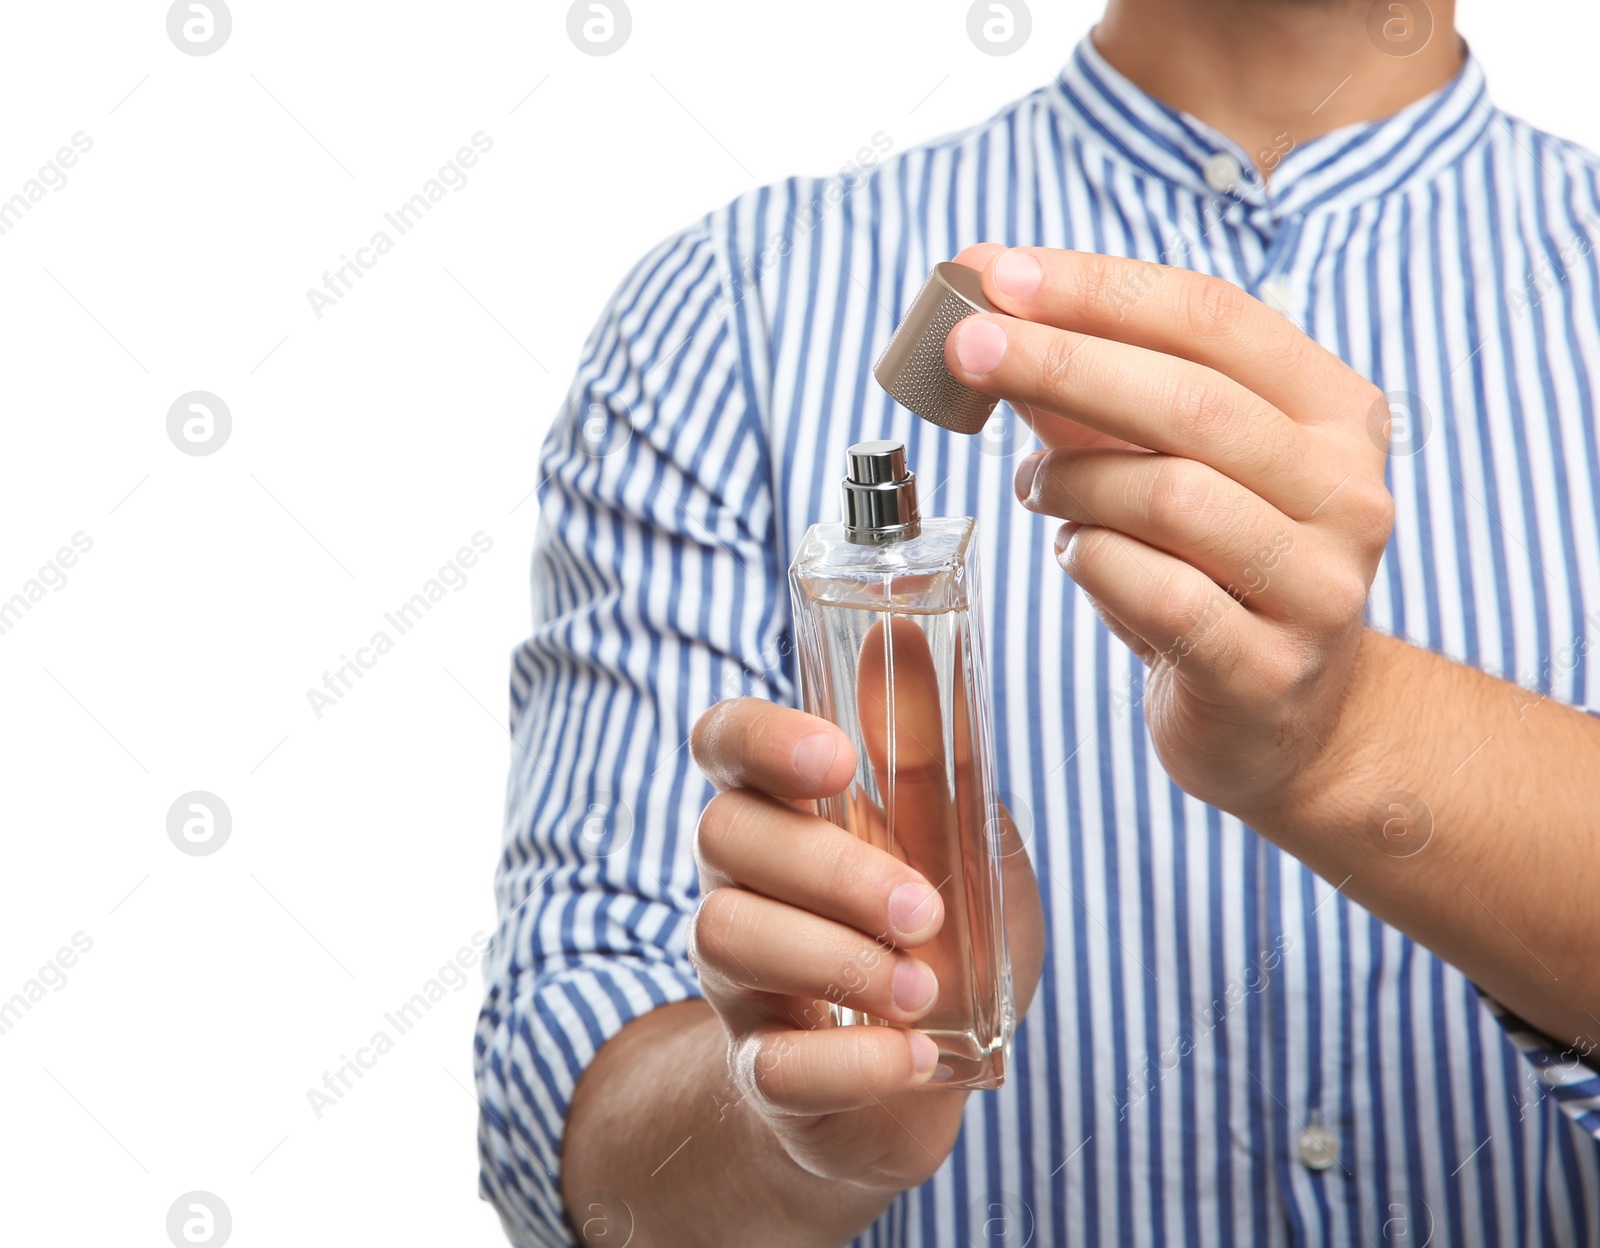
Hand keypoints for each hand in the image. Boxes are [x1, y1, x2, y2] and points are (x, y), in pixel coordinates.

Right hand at [688, 693, 1043, 1190]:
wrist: (917, 1076)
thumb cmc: (935, 936)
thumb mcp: (954, 838)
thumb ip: (929, 751)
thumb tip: (897, 635)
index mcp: (784, 811)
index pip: (723, 741)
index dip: (763, 740)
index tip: (837, 760)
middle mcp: (740, 883)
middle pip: (722, 835)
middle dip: (831, 869)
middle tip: (923, 911)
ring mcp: (739, 980)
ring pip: (726, 935)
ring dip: (840, 960)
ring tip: (925, 990)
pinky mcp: (762, 1074)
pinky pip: (771, 1065)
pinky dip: (850, 1060)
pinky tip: (912, 1056)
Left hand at [944, 244, 1394, 823]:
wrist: (1285, 718)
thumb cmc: (1212, 566)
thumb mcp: (1167, 461)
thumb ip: (1092, 389)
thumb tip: (983, 304)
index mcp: (1335, 412)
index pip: (1213, 317)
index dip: (1098, 289)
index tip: (997, 274)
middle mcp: (1348, 492)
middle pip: (1191, 401)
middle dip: (1061, 363)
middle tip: (966, 350)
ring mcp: (1319, 587)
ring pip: (1172, 497)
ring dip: (1073, 481)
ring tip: (1034, 488)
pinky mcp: (1267, 670)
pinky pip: (1158, 593)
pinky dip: (1092, 561)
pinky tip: (1075, 555)